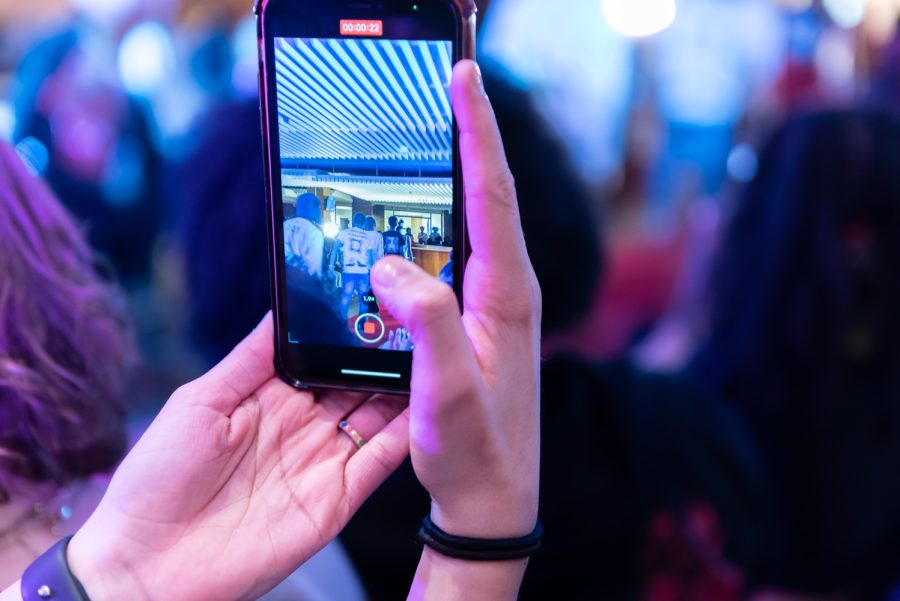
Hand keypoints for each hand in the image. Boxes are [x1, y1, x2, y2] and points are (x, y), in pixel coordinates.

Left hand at [67, 315, 410, 600]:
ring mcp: (323, 460)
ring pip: (380, 414)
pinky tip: (429, 404)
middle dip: (385, 353)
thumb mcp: (199, 401)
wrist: (150, 563)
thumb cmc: (158, 479)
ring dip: (405, 386)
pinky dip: (409, 434)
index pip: (323, 356)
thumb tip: (282, 309)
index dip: (348, 332)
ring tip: (434, 350)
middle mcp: (303, 426)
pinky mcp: (339, 497)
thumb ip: (250, 358)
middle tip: (417, 320)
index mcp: (270, 398)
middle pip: (357, 382)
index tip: (376, 300)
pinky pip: (382, 460)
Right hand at [371, 61, 540, 538]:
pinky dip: (437, 222)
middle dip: (470, 134)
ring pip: (472, 222)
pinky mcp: (475, 321)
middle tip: (450, 83)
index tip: (464, 77)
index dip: (477, 133)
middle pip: (489, 195)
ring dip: (454, 174)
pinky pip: (455, 255)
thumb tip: (392, 265)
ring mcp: (494, 305)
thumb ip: (425, 326)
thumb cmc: (475, 452)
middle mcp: (508, 291)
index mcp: (508, 297)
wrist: (495, 498)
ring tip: (431, 130)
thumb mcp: (447, 395)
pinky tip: (412, 216)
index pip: (493, 197)